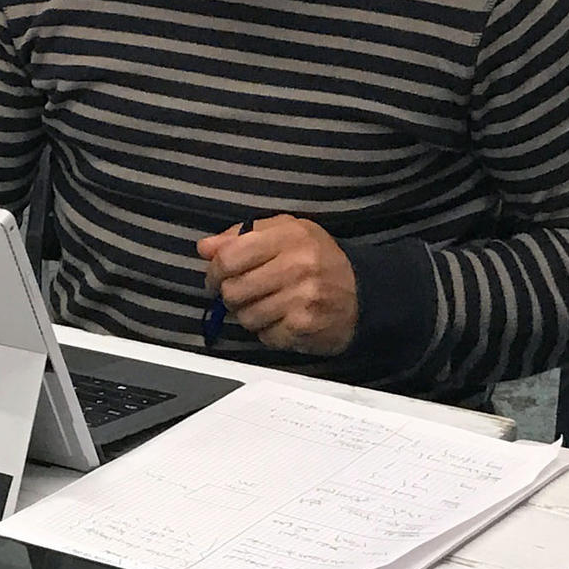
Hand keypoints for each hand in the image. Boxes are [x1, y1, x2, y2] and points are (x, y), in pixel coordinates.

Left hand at [198, 214, 358, 355]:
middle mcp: (298, 265)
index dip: (215, 270)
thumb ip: (243, 236)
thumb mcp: (288, 232)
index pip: (230, 256)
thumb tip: (205, 247)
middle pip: (233, 290)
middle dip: (230, 295)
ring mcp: (302, 298)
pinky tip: (282, 320)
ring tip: (266, 306)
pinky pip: (264, 335)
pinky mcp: (305, 326)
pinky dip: (268, 331)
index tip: (216, 276)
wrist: (363, 293)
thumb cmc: (319, 260)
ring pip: (246, 316)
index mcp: (290, 236)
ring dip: (249, 314)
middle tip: (242, 293)